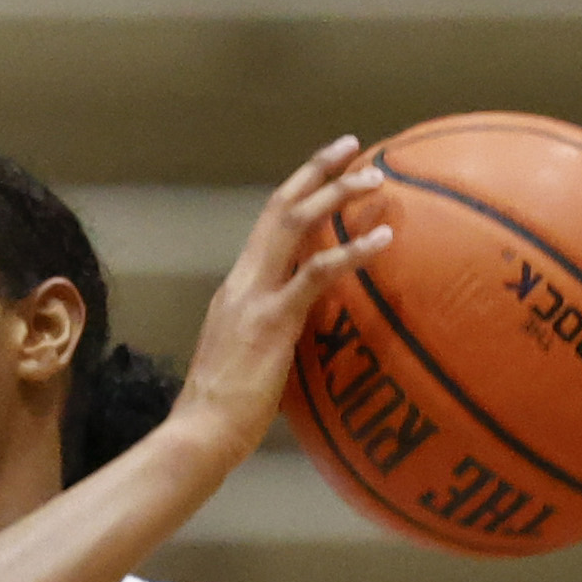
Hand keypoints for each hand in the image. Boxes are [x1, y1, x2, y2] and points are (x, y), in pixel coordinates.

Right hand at [168, 138, 393, 468]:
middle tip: (354, 147)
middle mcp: (242, 282)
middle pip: (279, 208)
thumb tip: (307, 333)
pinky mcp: (273, 320)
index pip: (267, 227)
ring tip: (375, 180)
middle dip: (318, 171)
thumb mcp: (250, 360)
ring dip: (337, 195)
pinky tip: (383, 240)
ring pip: (296, 225)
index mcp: (236, 290)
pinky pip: (317, 273)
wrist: (198, 435)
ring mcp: (256, 298)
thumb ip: (274, 334)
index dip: (298, 191)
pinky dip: (352, 251)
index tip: (328, 167)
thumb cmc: (223, 415)